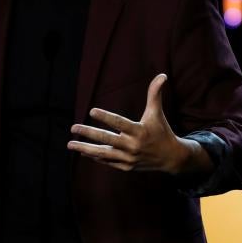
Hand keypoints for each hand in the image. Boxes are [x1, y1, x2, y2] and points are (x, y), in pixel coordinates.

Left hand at [68, 73, 188, 172]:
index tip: (91, 111)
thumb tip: (162, 75)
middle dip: (88, 133)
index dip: (105, 117)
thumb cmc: (162, 131)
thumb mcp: (157, 112)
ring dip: (86, 148)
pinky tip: (83, 151)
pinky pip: (107, 161)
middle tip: (73, 127)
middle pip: (107, 139)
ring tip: (70, 143)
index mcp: (140, 131)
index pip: (119, 123)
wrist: (171, 157)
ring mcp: (129, 158)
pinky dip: (95, 157)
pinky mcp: (126, 167)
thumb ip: (155, 94)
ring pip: (104, 154)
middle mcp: (133, 145)